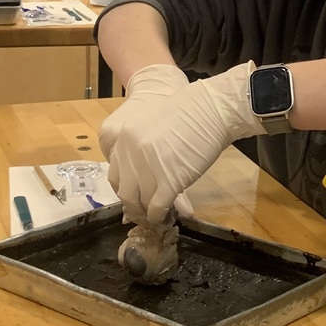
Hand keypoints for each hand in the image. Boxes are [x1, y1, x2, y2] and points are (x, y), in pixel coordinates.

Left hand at [105, 61, 265, 223]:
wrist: (211, 109)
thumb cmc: (189, 113)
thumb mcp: (151, 126)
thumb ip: (139, 149)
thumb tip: (140, 176)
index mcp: (124, 139)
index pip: (114, 175)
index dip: (125, 189)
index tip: (135, 196)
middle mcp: (131, 154)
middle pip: (125, 192)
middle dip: (134, 206)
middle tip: (144, 212)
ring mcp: (149, 168)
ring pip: (142, 202)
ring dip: (149, 212)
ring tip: (158, 215)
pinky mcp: (169, 181)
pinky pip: (158, 207)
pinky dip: (160, 215)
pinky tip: (166, 216)